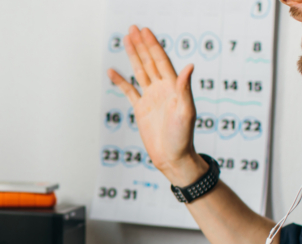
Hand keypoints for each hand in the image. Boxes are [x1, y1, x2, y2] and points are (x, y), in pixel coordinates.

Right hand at [109, 26, 206, 185]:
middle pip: (149, 61)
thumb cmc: (183, 137)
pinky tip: (112, 71)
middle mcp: (162, 89)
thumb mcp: (186, 112)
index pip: (161, 60)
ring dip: (133, 56)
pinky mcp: (141, 109)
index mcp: (173, 87)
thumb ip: (185, 88)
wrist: (173, 157)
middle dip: (142, 44)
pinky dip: (120, 81)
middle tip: (133, 28)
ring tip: (126, 40)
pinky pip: (129, 91)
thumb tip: (189, 66)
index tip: (145, 31)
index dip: (153, 45)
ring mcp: (151, 98)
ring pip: (139, 71)